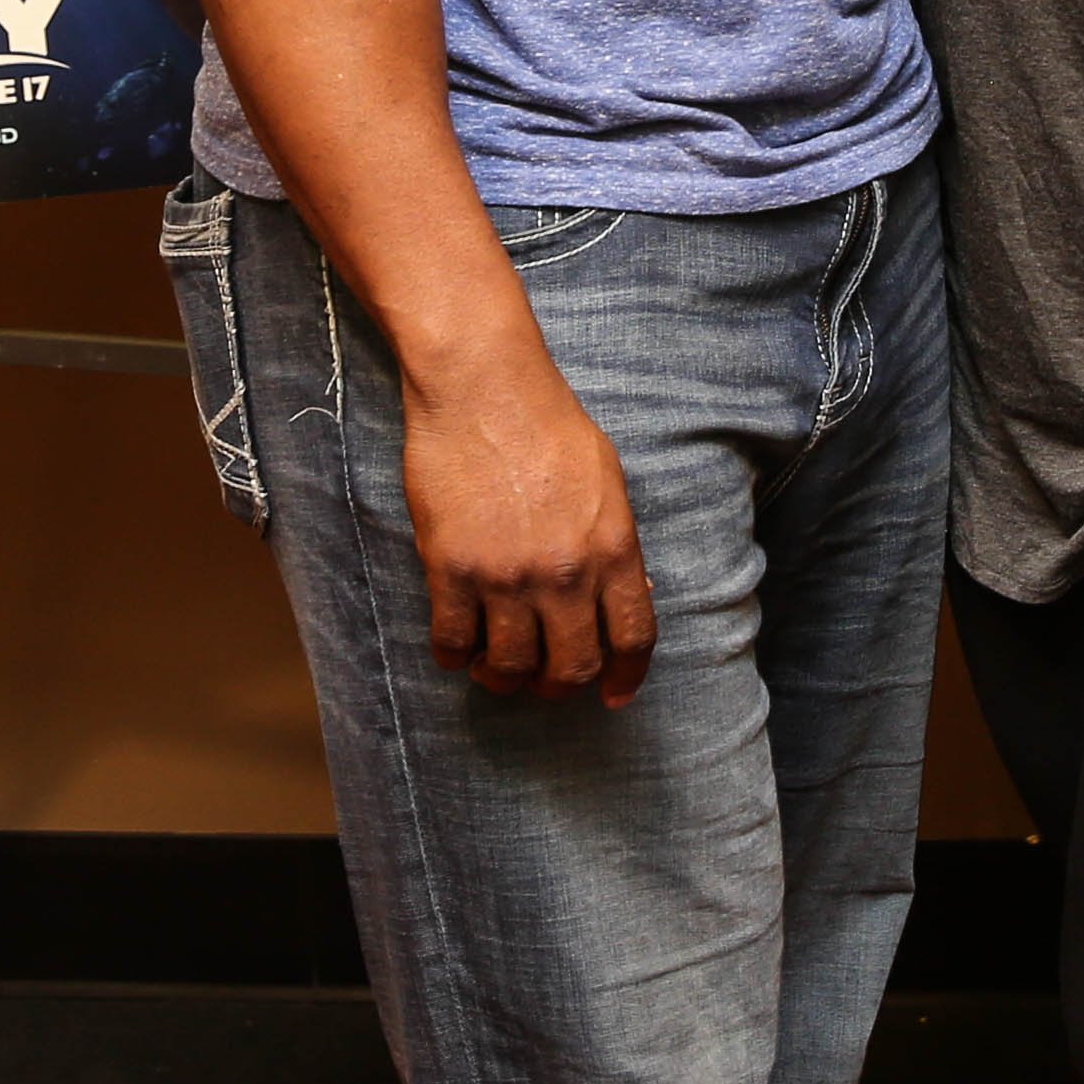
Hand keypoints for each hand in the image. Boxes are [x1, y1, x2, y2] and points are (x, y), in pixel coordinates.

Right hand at [399, 331, 656, 705]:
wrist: (483, 388)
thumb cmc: (548, 423)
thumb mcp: (607, 481)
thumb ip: (614, 543)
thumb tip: (620, 593)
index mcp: (613, 549)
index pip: (631, 638)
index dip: (624, 676)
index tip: (613, 695)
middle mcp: (565, 573)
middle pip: (571, 666)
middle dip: (560, 686)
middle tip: (545, 682)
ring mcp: (506, 576)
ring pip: (511, 665)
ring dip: (505, 678)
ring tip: (497, 669)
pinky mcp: (452, 569)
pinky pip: (453, 641)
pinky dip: (456, 656)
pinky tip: (458, 649)